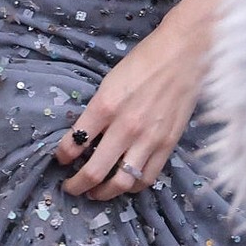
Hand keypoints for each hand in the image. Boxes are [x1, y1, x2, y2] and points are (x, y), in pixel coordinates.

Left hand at [55, 0, 214, 199]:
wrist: (184, 52)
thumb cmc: (144, 61)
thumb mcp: (110, 81)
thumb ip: (98, 111)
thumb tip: (84, 136)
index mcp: (105, 106)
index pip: (73, 144)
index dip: (62, 157)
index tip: (61, 160)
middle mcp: (125, 127)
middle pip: (94, 173)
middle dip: (77, 185)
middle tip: (71, 187)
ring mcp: (149, 139)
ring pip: (121, 183)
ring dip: (104, 193)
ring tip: (96, 193)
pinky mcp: (168, 144)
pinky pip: (147, 177)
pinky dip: (133, 186)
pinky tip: (126, 183)